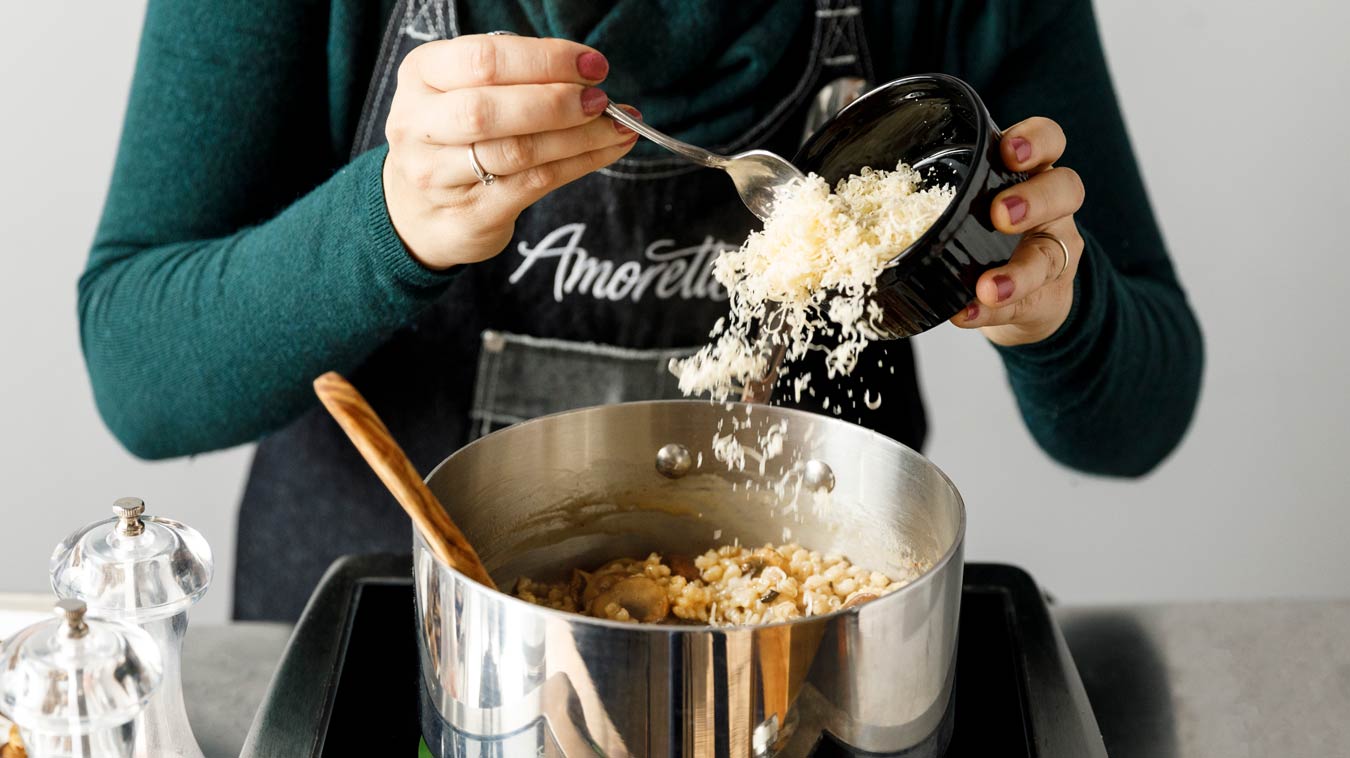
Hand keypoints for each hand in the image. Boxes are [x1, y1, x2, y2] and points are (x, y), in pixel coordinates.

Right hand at [382, 35, 638, 269]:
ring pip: (517, 152)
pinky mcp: (469, 213)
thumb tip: (589, 76)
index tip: (593, 66)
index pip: (484, 59)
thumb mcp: (467, 91)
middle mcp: (419, 124)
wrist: (416, 212)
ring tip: (619, 127)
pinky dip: (579, 164)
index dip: (545, 60)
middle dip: (557, 102)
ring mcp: (437, 175)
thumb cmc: (455, 137)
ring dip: (579, 137)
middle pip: (489, 110)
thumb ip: (516, 78)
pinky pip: (534, 184)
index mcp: (422, 75)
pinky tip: (607, 150)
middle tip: (603, 100)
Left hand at [951, 117, 1086, 345]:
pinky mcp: (1049, 297)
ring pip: (1052, 255)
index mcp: (1028, 175)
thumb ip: (934, 198)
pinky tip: (966, 314)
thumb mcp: (966, 206)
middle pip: (1066, 189)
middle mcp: (1051, 209)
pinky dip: (992, 312)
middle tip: (999, 216)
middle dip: (1034, 199)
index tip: (1009, 151)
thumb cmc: (984, 237)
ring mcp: (1055, 253)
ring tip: (988, 287)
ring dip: (1018, 272)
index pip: (1049, 141)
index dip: (1036, 140)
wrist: (1022, 297)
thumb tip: (848, 207)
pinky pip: (1026, 304)